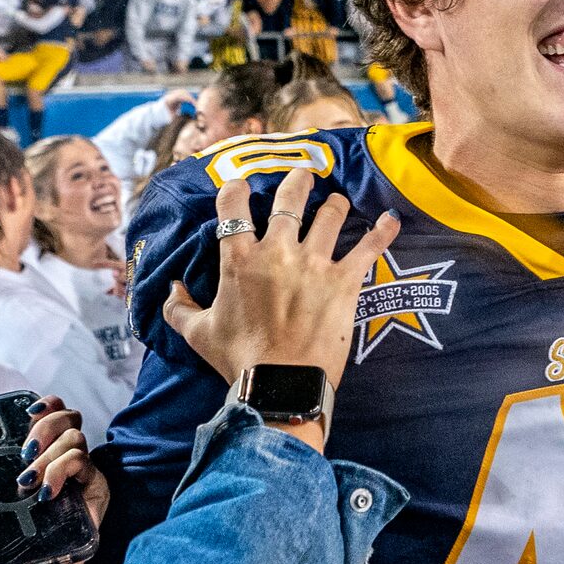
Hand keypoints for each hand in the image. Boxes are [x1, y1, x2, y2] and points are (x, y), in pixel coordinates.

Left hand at [0, 398, 105, 563]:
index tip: (28, 411)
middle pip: (68, 415)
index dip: (44, 403)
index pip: (49, 411)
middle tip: (23, 451)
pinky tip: (45, 493)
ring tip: (27, 483)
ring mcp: (78, 471)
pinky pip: (83, 462)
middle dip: (45, 425)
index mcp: (33, 450)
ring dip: (48, 454)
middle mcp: (59, 455)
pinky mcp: (94, 487)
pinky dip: (61, 471)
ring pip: (75, 437)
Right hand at [163, 166, 398, 392]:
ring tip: (338, 202)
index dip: (236, 189)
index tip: (241, 186)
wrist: (280, 386)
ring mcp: (313, 263)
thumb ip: (178, 307)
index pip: (233, 206)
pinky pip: (369, 248)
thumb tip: (172, 287)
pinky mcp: (344, 281)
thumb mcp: (197, 334)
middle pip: (290, 197)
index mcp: (239, 260)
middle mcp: (277, 252)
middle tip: (304, 177)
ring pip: (331, 214)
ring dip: (336, 204)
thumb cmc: (238, 360)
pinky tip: (392, 219)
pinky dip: (383, 232)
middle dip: (298, 182)